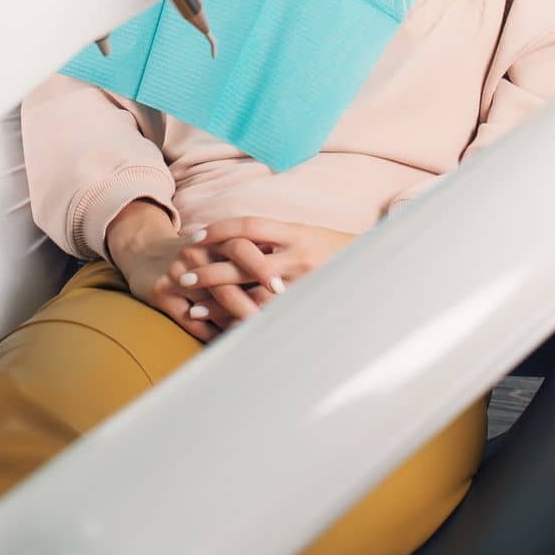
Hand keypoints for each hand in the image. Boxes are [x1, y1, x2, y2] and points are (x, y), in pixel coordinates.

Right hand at [108, 207, 278, 344]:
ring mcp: (177, 273)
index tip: (283, 287)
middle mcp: (196, 252)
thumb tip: (287, 273)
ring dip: (235, 319)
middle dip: (251, 295)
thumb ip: (249, 253)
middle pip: (227, 271)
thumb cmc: (195, 253)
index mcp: (215, 238)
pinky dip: (211, 333)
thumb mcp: (218, 245)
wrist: (145, 252)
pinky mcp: (161, 294)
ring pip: (211, 300)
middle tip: (273, 313)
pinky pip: (190, 320)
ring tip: (257, 334)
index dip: (263, 266)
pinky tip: (229, 344)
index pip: (243, 246)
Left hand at [173, 217, 358, 317]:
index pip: (249, 226)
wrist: (371, 272)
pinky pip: (269, 317)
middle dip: (211, 270)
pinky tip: (223, 329)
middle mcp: (297, 255)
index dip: (220, 230)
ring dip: (221, 302)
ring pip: (252, 295)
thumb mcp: (306, 235)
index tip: (195, 237)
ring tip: (194, 309)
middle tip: (183, 276)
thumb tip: (235, 237)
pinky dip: (244, 322)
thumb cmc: (333, 250)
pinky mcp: (306, 306)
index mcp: (294, 232)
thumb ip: (274, 237)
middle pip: (244, 261)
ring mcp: (302, 284)